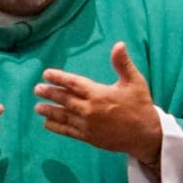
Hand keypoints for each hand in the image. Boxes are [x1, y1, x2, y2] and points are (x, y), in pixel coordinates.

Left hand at [35, 42, 161, 162]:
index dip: (59, 78)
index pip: (74, 83)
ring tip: (37, 107)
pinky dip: (56, 127)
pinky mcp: (89, 137)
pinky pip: (68, 131)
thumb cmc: (140, 106)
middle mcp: (90, 109)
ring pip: (64, 116)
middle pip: (64, 99)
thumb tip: (118, 44)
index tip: (46, 74)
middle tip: (37, 89)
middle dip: (49, 93)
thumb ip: (123, 64)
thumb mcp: (135, 82)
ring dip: (49, 111)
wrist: (145, 135)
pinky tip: (47, 124)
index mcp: (99, 94)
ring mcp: (88, 125)